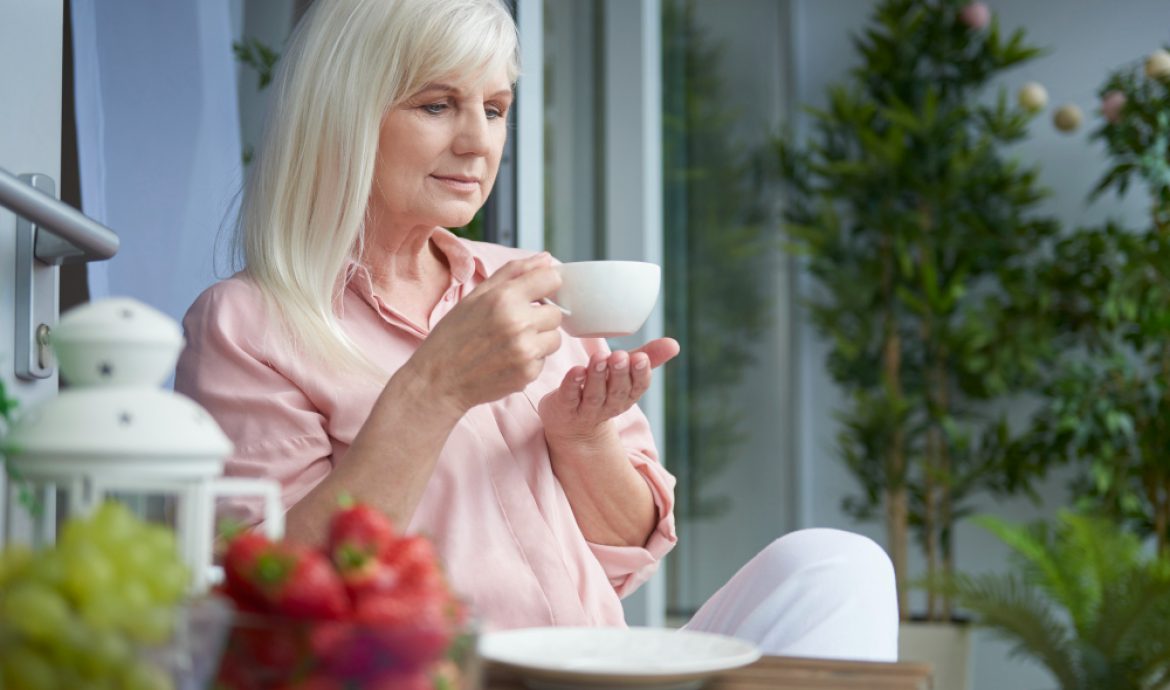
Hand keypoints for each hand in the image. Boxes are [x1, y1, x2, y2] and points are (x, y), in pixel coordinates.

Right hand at [409, 253, 562, 412]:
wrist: (438, 380)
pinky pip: (544, 360)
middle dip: (540, 316)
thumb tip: (546, 259)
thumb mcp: (476, 296)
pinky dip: (531, 360)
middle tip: (514, 324)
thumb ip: (513, 272)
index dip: (545, 286)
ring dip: (539, 339)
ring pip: (555, 337)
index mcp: (504, 297)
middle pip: (556, 312)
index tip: (536, 294)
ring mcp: (525, 350)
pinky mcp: (528, 373)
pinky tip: (507, 360)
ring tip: (511, 343)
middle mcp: (518, 322)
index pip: (552, 279)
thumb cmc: (454, 335)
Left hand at [538, 338, 679, 443]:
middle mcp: (608, 405)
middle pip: (616, 392)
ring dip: (597, 377)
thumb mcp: (626, 374)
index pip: (638, 387)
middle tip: (620, 356)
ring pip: (594, 395)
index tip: (640, 358)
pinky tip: (576, 370)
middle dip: (619, 374)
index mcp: (627, 396)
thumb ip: (648, 357)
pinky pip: (569, 397)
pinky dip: (572, 384)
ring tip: (599, 359)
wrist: (571, 427)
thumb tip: (674, 344)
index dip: (640, 374)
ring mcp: (585, 410)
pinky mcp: (564, 408)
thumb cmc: (602, 391)